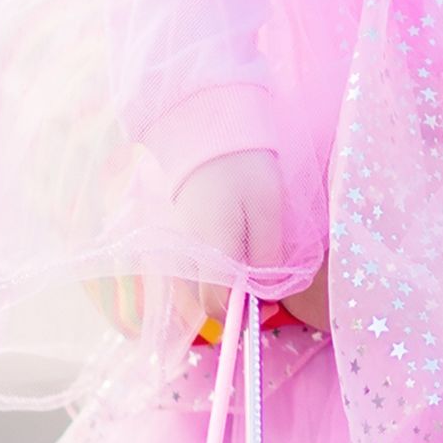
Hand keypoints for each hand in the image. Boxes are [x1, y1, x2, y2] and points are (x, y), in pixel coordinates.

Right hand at [166, 150, 327, 328]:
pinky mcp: (173, 233)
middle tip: (260, 296)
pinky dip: (205, 276)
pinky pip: (186, 269)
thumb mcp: (269, 209)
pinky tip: (228, 261)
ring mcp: (175, 243)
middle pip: (199, 302)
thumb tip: (268, 290)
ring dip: (216, 292)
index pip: (216, 304)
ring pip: (190, 287)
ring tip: (247, 278)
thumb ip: (268, 253)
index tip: (265, 310)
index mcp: (210, 248)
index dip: (240, 315)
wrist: (208, 128)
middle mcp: (185, 251)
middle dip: (228, 308)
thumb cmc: (245, 166)